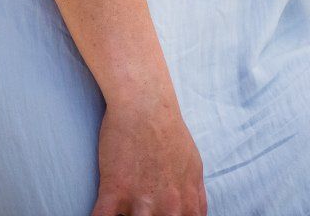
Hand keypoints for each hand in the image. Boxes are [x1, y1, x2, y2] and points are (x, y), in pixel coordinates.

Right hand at [87, 97, 207, 215]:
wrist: (145, 104)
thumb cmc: (169, 132)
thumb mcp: (193, 166)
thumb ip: (194, 197)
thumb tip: (194, 214)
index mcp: (188, 204)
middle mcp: (168, 208)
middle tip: (138, 215)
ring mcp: (141, 201)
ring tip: (121, 215)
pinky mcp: (115, 190)